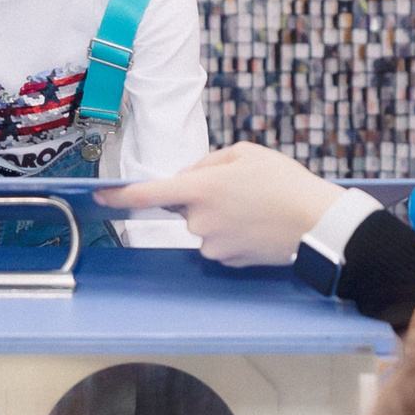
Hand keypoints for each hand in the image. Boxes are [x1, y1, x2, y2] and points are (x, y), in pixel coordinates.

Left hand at [98, 143, 346, 266]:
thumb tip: (187, 176)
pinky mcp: (226, 261)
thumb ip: (207, 163)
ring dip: (219, 216)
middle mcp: (199, 221)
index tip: (99, 196)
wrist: (315, 223)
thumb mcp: (245, 153)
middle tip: (240, 189)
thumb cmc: (284, 183)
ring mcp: (211, 245)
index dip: (118, 195)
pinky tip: (255, 226)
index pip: (147, 195)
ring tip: (254, 208)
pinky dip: (231, 234)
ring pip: (202, 226)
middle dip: (202, 197)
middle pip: (185, 206)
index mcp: (200, 188)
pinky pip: (217, 243)